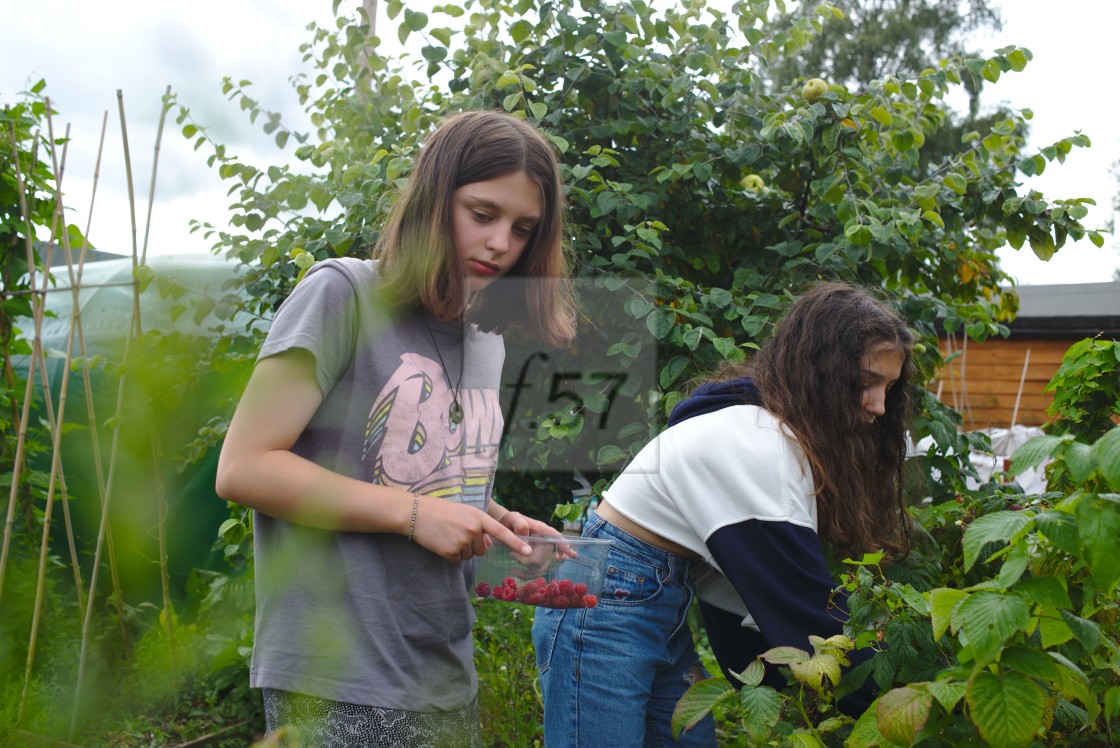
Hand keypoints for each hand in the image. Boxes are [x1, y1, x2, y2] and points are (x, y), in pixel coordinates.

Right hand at [409, 495, 531, 563]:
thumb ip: (479, 526)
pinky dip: (451, 555)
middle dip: (473, 546)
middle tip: (456, 533)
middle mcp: (473, 529)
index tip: (529, 550)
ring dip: (461, 550)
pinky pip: (457, 560)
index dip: (516, 542)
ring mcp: (462, 541)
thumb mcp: (464, 513)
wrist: (416, 513)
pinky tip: (442, 543)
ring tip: (447, 535)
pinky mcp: (450, 552)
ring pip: (469, 555)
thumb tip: (487, 544)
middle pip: (482, 549)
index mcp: (478, 517)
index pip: (501, 532)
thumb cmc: (440, 511)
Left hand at [498, 512, 578, 572]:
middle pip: (547, 555)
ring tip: (514, 569)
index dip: (563, 545)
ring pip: (542, 565)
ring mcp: (539, 551)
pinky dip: (527, 574)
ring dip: (529, 570)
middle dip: (532, 560)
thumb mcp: (512, 518)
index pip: (555, 536)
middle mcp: (543, 541)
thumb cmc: (509, 520)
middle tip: (512, 555)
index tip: (570, 554)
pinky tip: (516, 572)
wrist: (503, 526)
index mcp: (541, 529)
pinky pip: (535, 570)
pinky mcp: (533, 559)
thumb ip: (520, 525)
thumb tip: (526, 537)